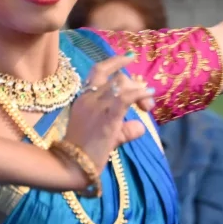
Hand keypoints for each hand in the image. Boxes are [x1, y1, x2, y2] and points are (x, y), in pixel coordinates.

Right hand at [63, 54, 155, 175]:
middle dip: (136, 86)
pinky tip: (150, 94)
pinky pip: (126, 97)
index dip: (115, 62)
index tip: (129, 58)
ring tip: (148, 105)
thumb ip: (124, 129)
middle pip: (117, 79)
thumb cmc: (85, 153)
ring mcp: (97, 107)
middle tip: (146, 106)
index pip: (99, 71)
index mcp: (84, 98)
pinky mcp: (107, 118)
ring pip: (122, 85)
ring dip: (140, 91)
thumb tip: (140, 126)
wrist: (72, 165)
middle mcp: (89, 98)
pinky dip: (140, 94)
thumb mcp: (106, 136)